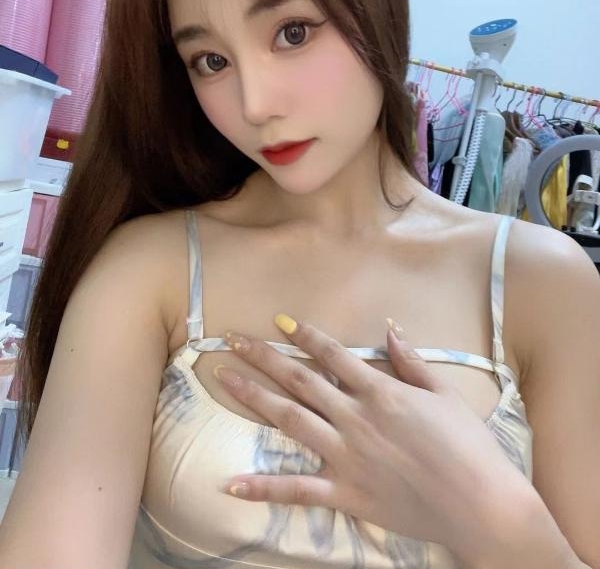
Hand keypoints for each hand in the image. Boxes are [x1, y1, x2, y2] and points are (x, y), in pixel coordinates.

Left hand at [213, 314, 529, 562]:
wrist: (481, 505)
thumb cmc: (469, 446)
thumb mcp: (445, 394)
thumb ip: (412, 361)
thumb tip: (390, 328)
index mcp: (380, 391)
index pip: (333, 355)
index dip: (305, 335)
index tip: (280, 320)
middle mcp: (355, 418)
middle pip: (300, 380)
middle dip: (263, 356)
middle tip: (231, 340)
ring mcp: (346, 456)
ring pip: (289, 420)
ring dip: (253, 398)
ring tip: (223, 379)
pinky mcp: (345, 493)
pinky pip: (297, 490)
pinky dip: (263, 489)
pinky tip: (230, 484)